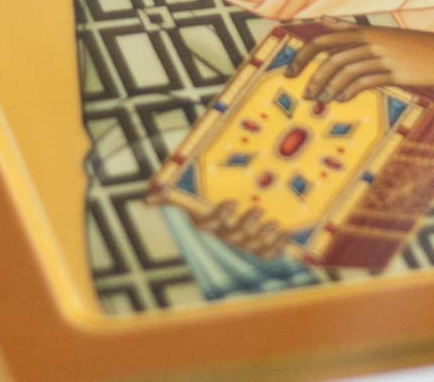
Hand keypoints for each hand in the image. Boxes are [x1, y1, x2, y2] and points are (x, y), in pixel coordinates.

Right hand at [154, 191, 288, 259]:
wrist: (237, 189)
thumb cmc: (212, 184)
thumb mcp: (196, 180)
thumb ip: (172, 191)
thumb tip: (147, 200)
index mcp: (205, 219)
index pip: (208, 225)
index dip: (220, 217)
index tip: (232, 202)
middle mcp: (223, 233)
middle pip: (232, 237)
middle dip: (245, 226)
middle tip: (257, 211)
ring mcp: (242, 240)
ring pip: (251, 247)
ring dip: (263, 239)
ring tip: (275, 225)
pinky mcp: (260, 244)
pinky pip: (267, 253)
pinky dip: (277, 247)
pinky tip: (287, 234)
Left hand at [286, 20, 433, 101]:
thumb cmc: (426, 51)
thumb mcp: (393, 41)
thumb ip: (363, 38)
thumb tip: (332, 32)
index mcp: (371, 31)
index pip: (328, 37)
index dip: (305, 52)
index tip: (290, 70)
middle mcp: (375, 39)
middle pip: (330, 50)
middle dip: (309, 69)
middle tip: (300, 90)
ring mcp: (386, 55)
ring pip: (345, 67)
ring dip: (327, 85)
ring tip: (318, 100)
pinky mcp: (398, 71)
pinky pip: (366, 79)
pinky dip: (348, 90)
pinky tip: (341, 100)